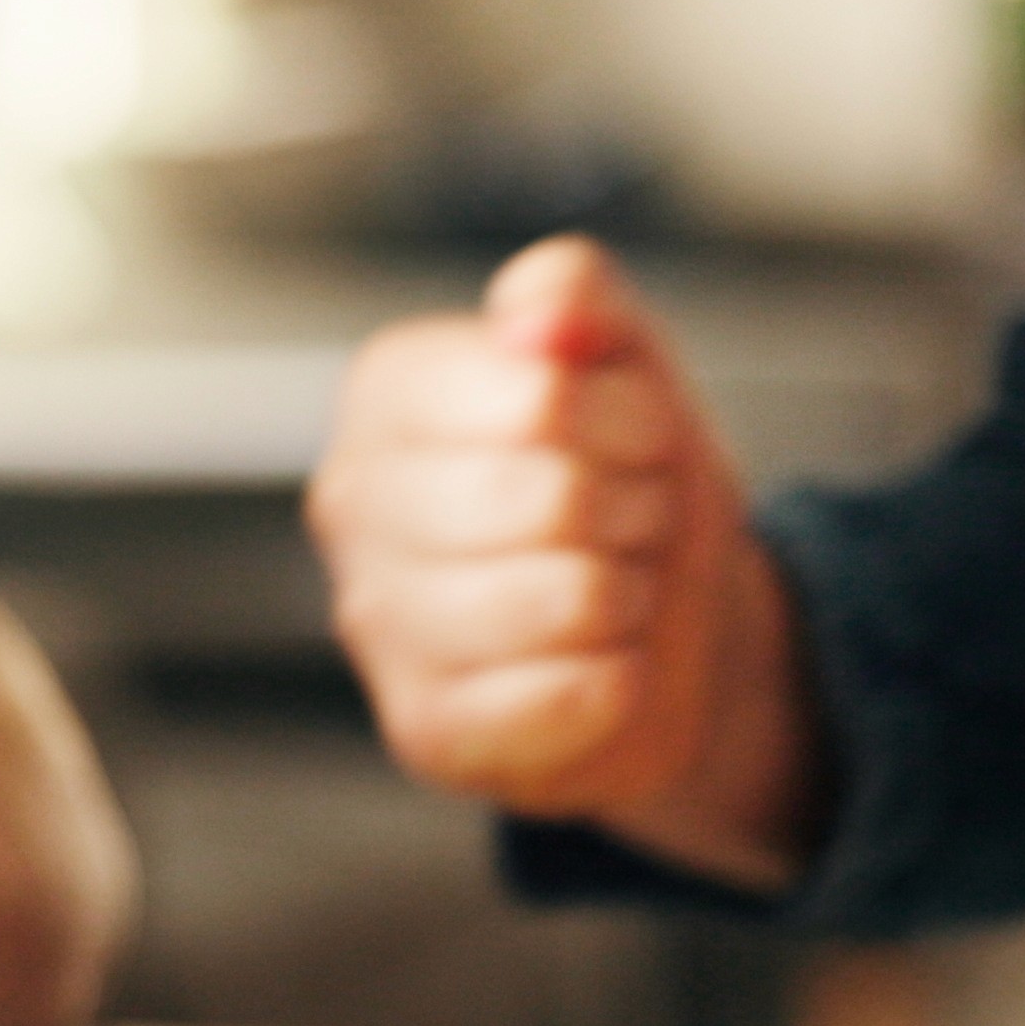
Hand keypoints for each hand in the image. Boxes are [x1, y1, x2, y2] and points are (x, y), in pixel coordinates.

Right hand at [313, 235, 821, 889]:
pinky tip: (599, 668)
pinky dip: (618, 685)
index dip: (629, 420)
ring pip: (564, 601)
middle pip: (553, 498)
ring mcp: (379, 624)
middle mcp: (356, 503)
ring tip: (611, 588)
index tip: (630, 437)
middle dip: (636, 510)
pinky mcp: (424, 730)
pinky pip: (559, 701)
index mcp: (390, 393)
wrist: (669, 621)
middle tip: (628, 521)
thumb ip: (577, 295)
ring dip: (631, 596)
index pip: (542, 394)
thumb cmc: (628, 481)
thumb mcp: (624, 355)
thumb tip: (537, 317)